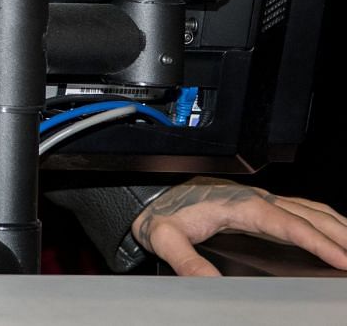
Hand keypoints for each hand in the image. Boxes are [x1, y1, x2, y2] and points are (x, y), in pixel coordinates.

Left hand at [132, 176, 346, 275]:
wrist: (149, 193)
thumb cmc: (159, 213)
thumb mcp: (164, 238)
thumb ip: (185, 261)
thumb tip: (211, 283)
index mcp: (239, 205)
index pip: (289, 224)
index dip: (318, 242)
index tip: (342, 259)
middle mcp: (255, 199)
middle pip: (309, 215)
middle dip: (340, 236)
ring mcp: (259, 199)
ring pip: (310, 210)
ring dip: (338, 226)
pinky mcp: (259, 204)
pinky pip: (302, 210)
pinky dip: (325, 221)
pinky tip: (334, 233)